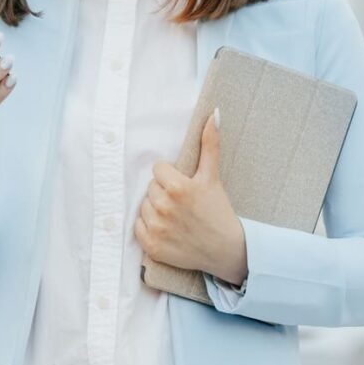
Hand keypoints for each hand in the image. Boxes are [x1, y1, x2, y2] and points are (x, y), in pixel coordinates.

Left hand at [135, 109, 247, 284]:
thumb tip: (213, 114)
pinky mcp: (152, 246)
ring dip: (155, 209)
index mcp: (178, 188)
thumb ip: (210, 144)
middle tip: (181, 202)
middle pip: (150, 188)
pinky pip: (138, 227)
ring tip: (174, 215)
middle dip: (163, 192)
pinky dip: (148, 227)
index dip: (170, 176)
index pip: (158, 169)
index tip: (183, 185)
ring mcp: (157, 228)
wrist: (225, 249)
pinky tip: (166, 228)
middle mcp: (164, 207)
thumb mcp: (213, 177)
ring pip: (143, 206)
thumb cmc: (219, 211)